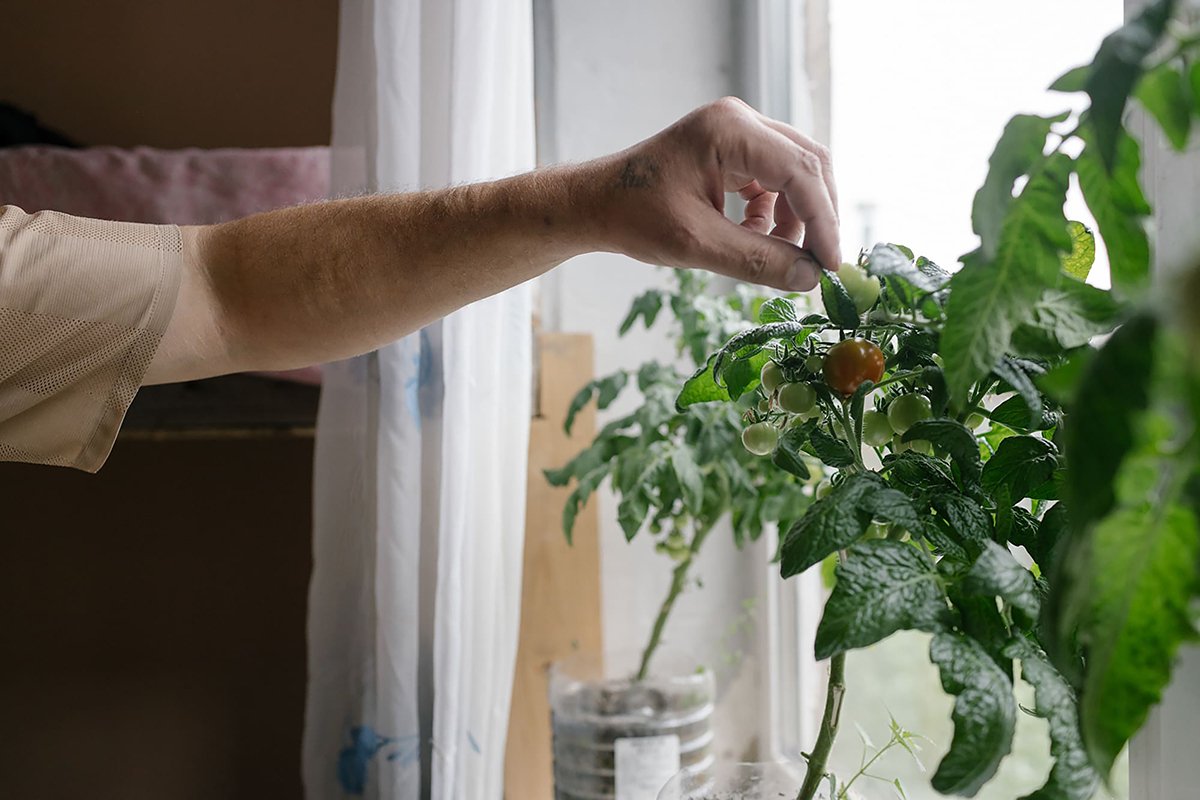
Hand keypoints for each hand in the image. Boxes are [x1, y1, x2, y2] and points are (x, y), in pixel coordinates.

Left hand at [586, 97, 839, 291]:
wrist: (595, 204)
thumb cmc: (633, 217)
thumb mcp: (696, 245)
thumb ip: (756, 261)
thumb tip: (809, 279)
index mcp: (730, 131)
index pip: (800, 172)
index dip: (823, 220)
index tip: (831, 264)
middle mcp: (740, 121)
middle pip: (809, 164)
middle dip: (819, 216)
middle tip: (820, 263)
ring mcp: (738, 132)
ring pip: (796, 173)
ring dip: (797, 217)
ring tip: (779, 255)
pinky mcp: (734, 150)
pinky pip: (774, 179)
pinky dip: (776, 212)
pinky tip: (755, 237)